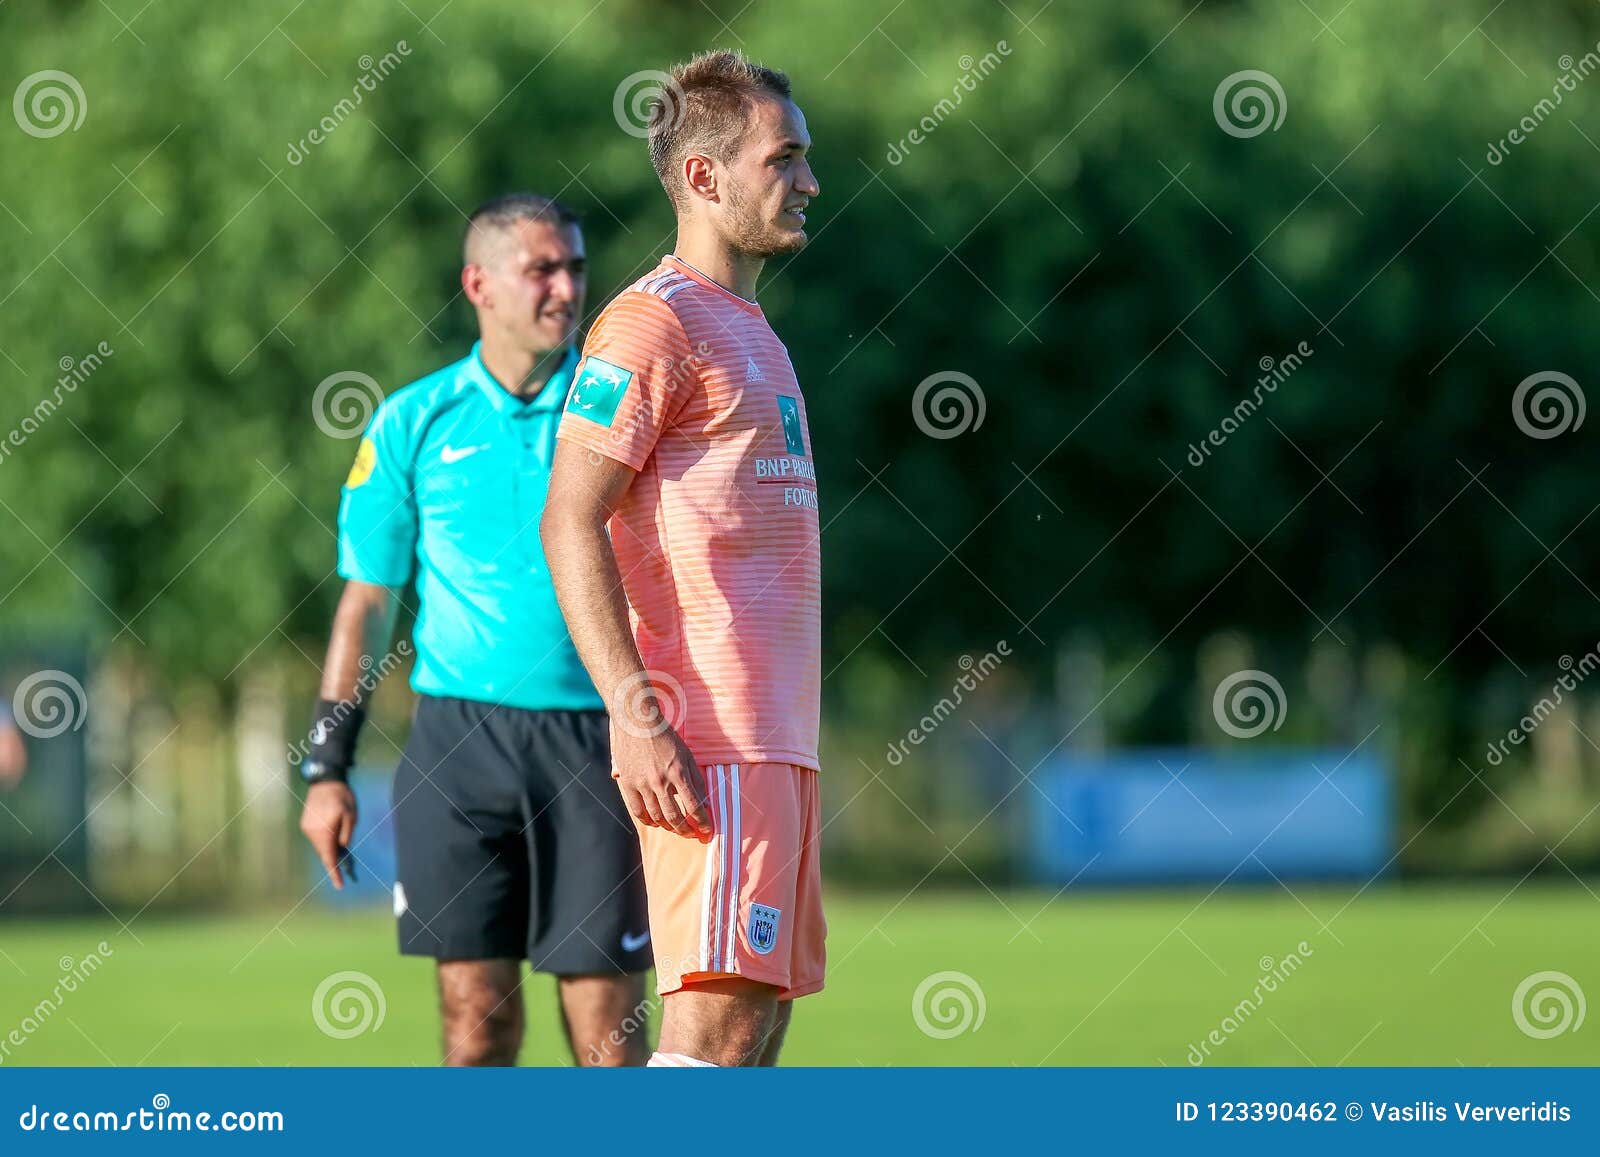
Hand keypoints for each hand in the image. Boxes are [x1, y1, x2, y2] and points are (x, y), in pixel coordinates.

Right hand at [299, 780, 356, 887]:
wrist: (325, 780)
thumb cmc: (341, 797)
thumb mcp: (351, 815)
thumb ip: (347, 833)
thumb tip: (342, 847)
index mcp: (324, 832)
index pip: (329, 858)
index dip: (334, 873)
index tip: (340, 885)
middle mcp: (312, 833)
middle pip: (323, 853)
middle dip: (334, 861)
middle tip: (345, 869)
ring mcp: (307, 828)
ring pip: (319, 845)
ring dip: (329, 849)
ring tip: (341, 847)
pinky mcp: (305, 823)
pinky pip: (316, 837)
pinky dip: (324, 841)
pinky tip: (332, 836)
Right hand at [611, 721, 711, 839]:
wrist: (636, 721)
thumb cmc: (665, 736)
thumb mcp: (687, 753)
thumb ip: (696, 777)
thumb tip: (704, 800)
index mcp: (678, 773)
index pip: (694, 806)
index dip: (703, 822)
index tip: (708, 830)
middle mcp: (660, 781)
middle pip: (675, 817)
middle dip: (686, 830)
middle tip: (693, 835)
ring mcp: (642, 784)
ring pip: (656, 817)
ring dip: (668, 827)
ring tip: (676, 828)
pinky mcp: (628, 784)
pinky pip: (637, 811)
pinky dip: (647, 821)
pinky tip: (655, 822)